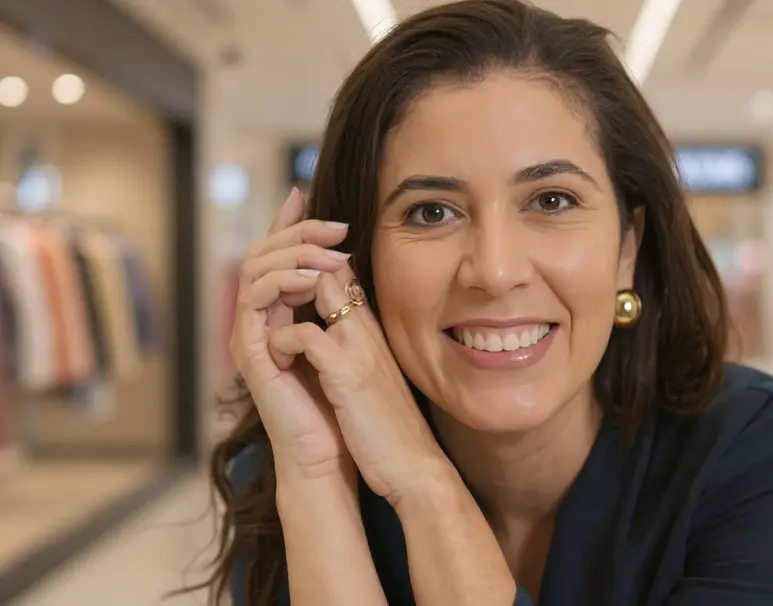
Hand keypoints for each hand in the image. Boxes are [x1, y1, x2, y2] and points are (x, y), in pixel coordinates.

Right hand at [229, 187, 354, 481]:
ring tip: (327, 254)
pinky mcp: (251, 355)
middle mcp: (264, 320)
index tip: (304, 191)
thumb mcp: (350, 339)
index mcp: (285, 312)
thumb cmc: (347, 404)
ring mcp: (254, 336)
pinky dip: (277, 284)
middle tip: (334, 226)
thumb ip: (340, 302)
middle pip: (264, 254)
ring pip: (255, 271)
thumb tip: (344, 261)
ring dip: (290, 255)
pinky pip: (253, 304)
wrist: (335, 453)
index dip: (288, 223)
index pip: (280, 256)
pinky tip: (306, 280)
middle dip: (297, 232)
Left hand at [268, 260, 452, 504]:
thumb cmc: (388, 430)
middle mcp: (368, 329)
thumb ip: (353, 353)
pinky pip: (306, 334)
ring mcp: (360, 347)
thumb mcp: (369, 380)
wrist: (415, 468)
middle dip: (293, 263)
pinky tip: (276, 362)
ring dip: (283, 295)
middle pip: (330, 266)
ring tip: (264, 322)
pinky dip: (282, 340)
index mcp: (372, 331)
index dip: (310, 264)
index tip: (282, 278)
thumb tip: (326, 341)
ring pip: (319, 285)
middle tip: (264, 288)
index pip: (342, 273)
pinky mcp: (349, 374)